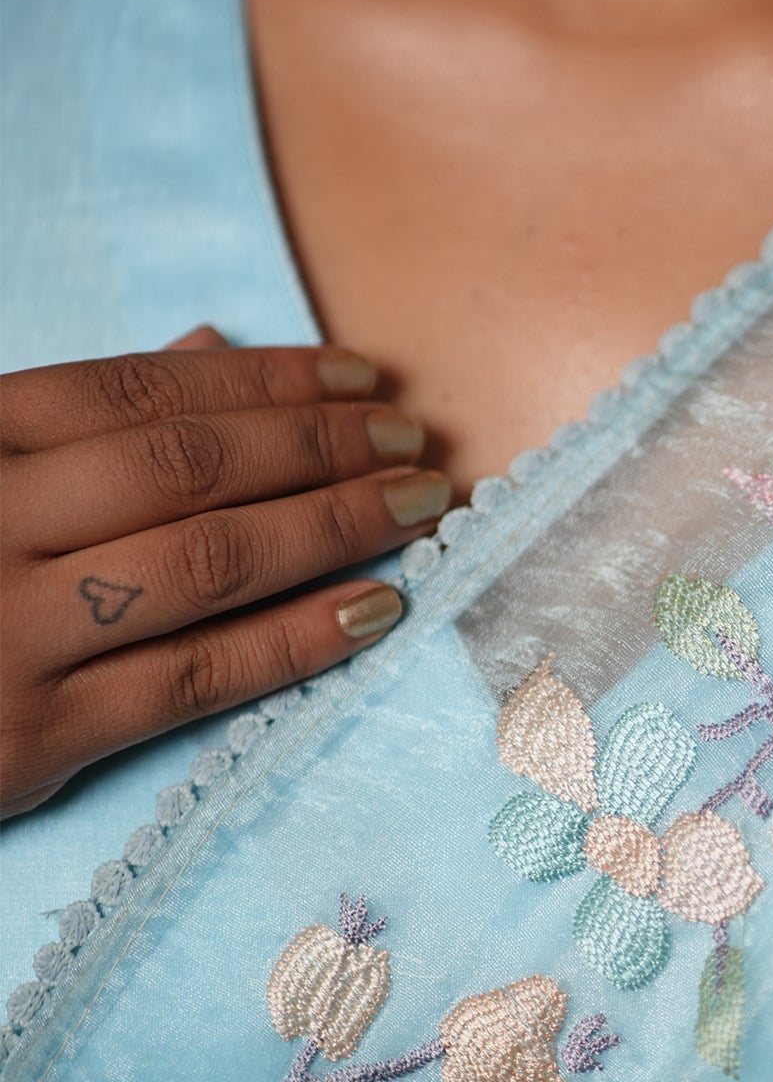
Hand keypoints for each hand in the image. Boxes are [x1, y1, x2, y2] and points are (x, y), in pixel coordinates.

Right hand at [0, 329, 448, 818]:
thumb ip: (73, 417)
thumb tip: (207, 343)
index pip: (138, 393)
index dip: (265, 380)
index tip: (364, 375)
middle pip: (187, 467)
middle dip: (319, 446)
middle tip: (415, 439)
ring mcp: (7, 631)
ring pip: (205, 564)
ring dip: (331, 527)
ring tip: (422, 506)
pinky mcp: (33, 738)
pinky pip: (194, 677)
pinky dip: (296, 640)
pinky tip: (377, 608)